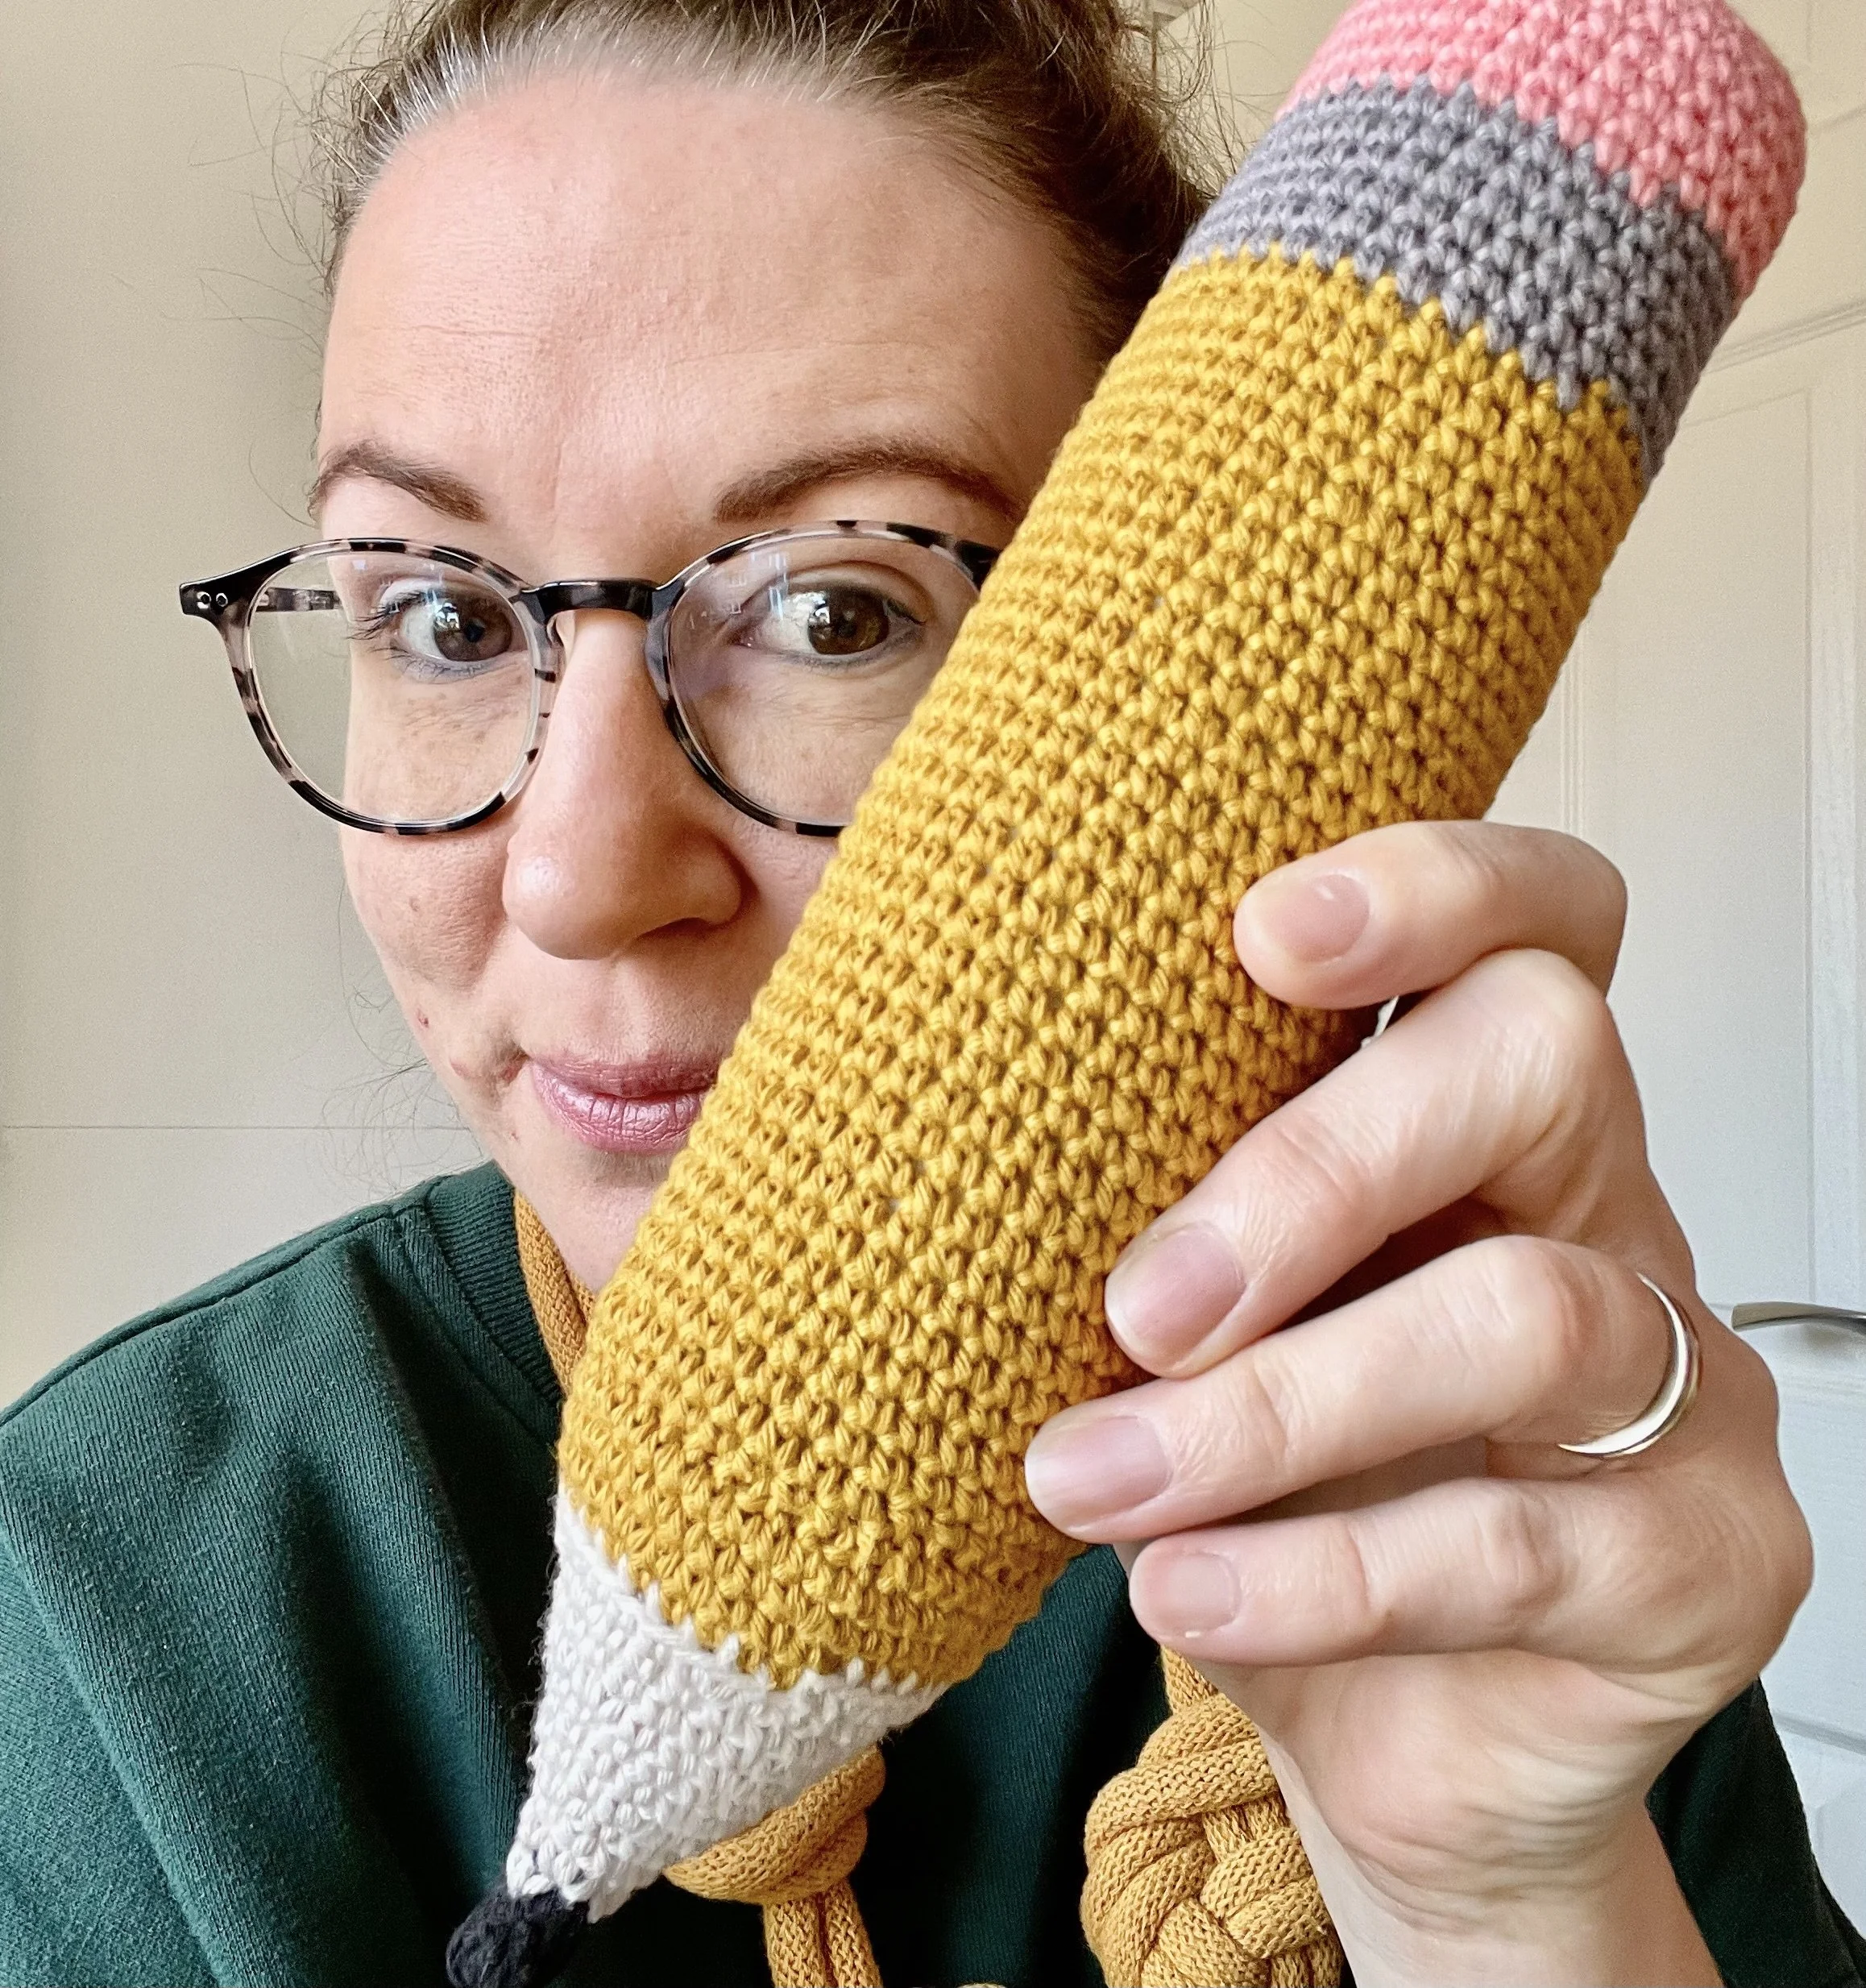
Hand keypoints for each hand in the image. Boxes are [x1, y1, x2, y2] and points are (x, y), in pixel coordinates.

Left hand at [1024, 822, 1812, 1985]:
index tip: (1260, 931)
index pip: (1537, 924)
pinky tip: (1179, 1592)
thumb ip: (1138, 1222)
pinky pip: (1514, 1544)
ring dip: (1273, 1408)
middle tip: (1140, 1305)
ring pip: (1526, 1316)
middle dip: (1313, 1168)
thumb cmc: (1275, 1496)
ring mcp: (1683, 1381)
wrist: (1386, 1744)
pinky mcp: (1707, 1562)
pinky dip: (1314, 1573)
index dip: (1434, 886)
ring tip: (1093, 1481)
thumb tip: (926, 1115)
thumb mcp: (1193, 1332)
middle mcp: (1604, 1212)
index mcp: (1485, 1121)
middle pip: (1540, 1059)